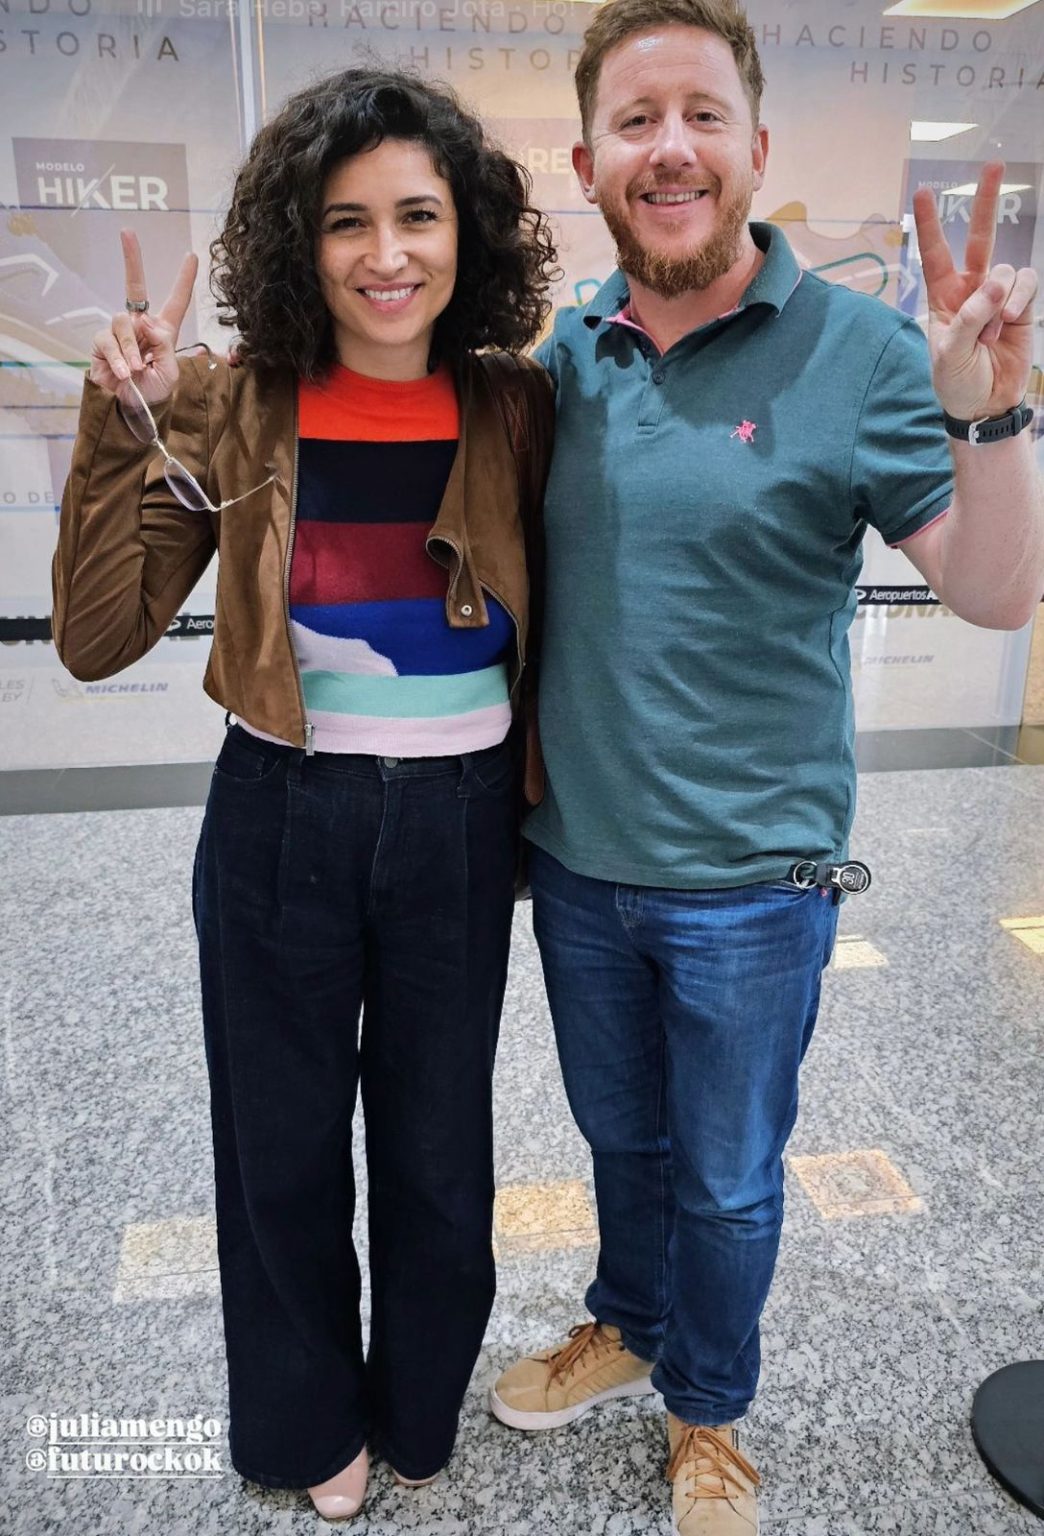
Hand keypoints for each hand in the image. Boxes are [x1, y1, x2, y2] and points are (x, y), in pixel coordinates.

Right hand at [88, 229, 198, 408]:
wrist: (131, 411)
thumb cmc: (153, 393)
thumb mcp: (169, 371)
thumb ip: (163, 344)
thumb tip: (146, 319)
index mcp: (163, 331)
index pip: (175, 301)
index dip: (183, 279)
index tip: (191, 256)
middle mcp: (140, 325)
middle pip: (134, 285)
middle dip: (131, 258)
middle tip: (127, 231)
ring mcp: (119, 331)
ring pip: (124, 322)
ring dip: (131, 348)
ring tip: (137, 370)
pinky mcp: (102, 341)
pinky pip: (108, 339)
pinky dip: (118, 357)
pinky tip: (125, 373)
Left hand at [913, 161, 1037, 421]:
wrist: (986, 404)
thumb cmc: (957, 381)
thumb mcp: (949, 355)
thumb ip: (968, 318)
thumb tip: (995, 283)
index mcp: (943, 297)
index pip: (935, 253)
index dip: (928, 223)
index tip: (922, 191)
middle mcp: (971, 288)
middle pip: (979, 238)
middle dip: (987, 201)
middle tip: (994, 164)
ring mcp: (999, 294)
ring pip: (1006, 270)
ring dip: (999, 303)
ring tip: (989, 335)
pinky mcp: (1023, 304)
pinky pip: (1026, 283)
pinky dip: (1020, 300)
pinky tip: (1010, 321)